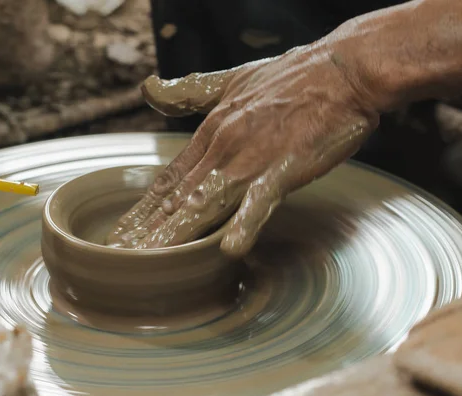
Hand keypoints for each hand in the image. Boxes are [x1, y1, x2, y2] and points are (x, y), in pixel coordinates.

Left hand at [107, 39, 379, 256]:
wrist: (344, 69)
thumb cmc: (292, 76)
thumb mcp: (231, 80)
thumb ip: (189, 91)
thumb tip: (149, 88)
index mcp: (211, 133)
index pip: (168, 180)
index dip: (142, 210)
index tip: (122, 233)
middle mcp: (222, 148)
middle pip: (176, 198)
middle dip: (146, 231)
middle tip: (118, 258)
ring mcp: (251, 159)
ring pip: (204, 203)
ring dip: (174, 234)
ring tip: (148, 261)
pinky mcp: (285, 166)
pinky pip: (262, 200)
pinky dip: (246, 223)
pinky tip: (231, 249)